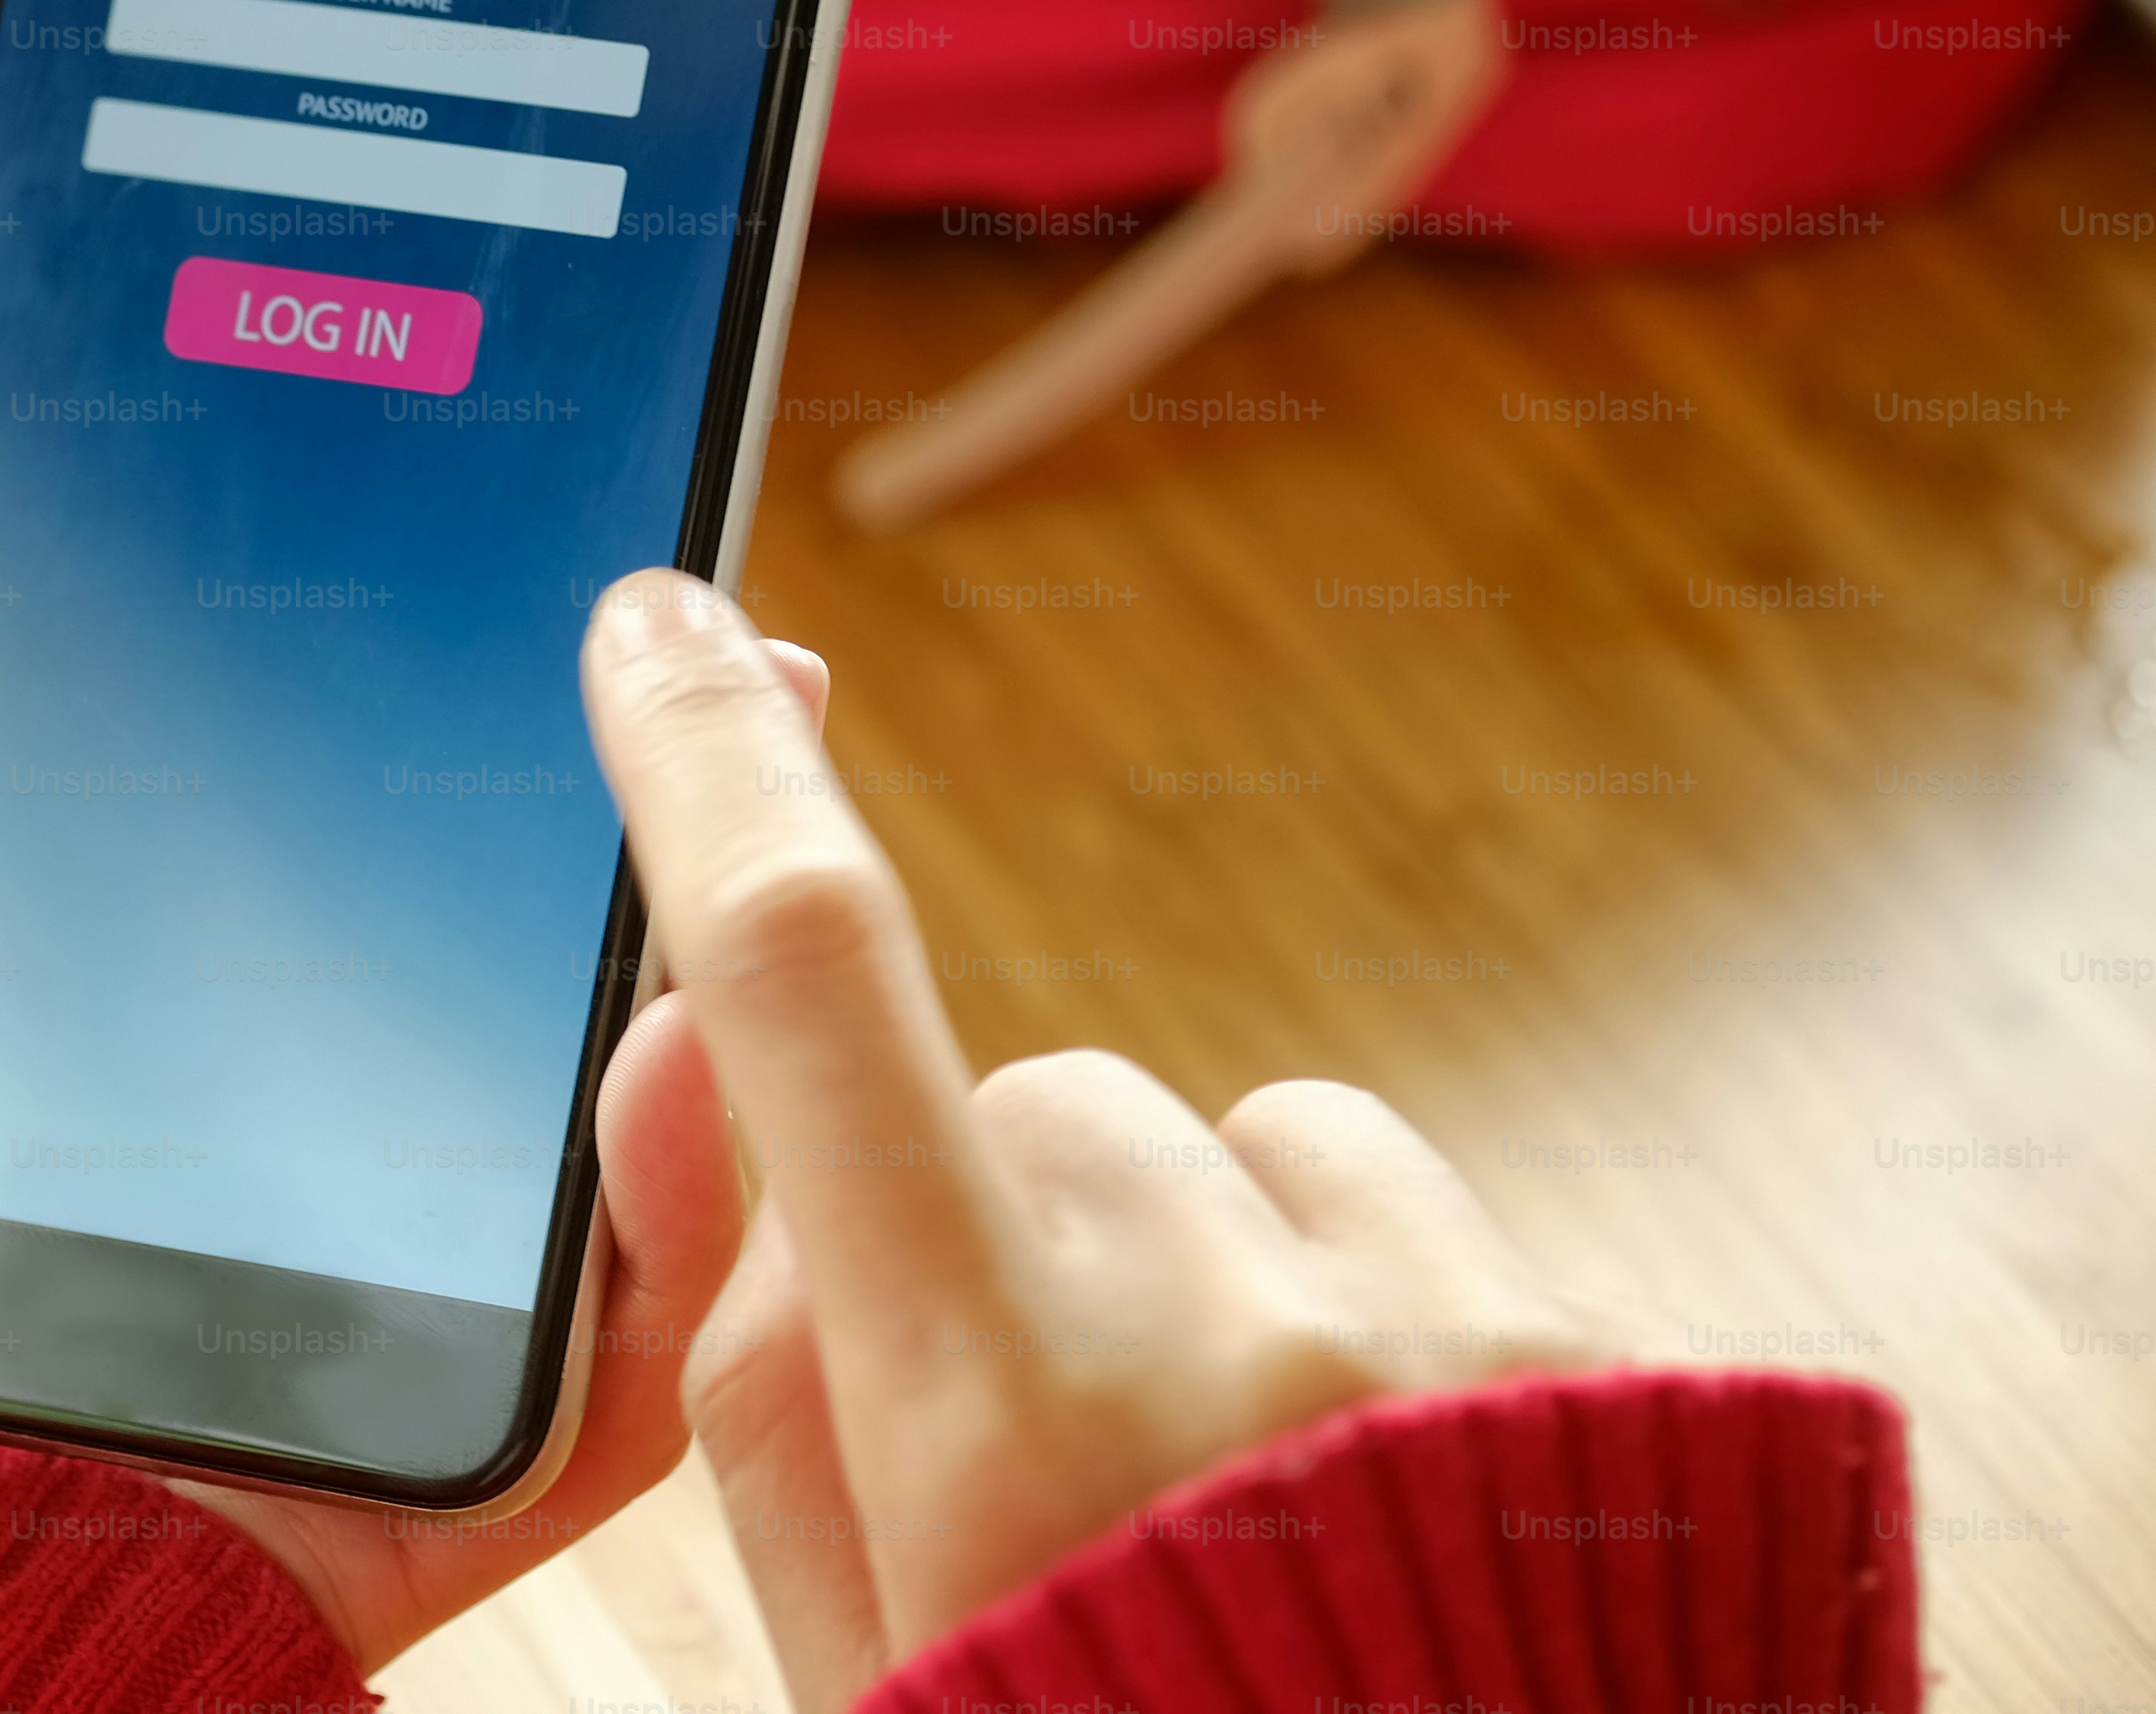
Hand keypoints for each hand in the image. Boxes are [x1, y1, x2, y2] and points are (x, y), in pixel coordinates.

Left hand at [0, 432, 790, 1672]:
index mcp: (58, 1068)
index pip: (277, 862)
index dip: (407, 711)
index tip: (500, 543)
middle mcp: (210, 1197)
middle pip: (468, 1004)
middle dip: (623, 823)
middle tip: (720, 649)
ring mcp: (303, 1356)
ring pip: (569, 1186)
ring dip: (699, 999)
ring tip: (772, 802)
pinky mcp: (361, 1514)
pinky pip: (572, 1407)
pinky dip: (678, 1265)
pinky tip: (704, 1076)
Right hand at [579, 570, 1621, 1713]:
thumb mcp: (845, 1635)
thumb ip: (730, 1350)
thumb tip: (684, 1033)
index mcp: (977, 1431)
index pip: (806, 988)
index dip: (714, 772)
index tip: (664, 626)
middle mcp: (1208, 1341)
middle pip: (1015, 1103)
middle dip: (978, 1230)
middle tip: (1036, 1468)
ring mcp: (1421, 1327)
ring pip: (1200, 1136)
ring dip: (1166, 1256)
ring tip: (1210, 1491)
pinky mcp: (1576, 1333)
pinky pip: (1368, 1179)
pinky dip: (1321, 1274)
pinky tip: (1342, 1463)